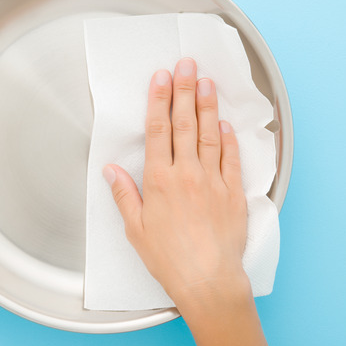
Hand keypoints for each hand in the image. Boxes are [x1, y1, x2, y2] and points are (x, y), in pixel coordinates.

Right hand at [104, 57, 247, 303]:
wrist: (208, 280)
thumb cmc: (169, 259)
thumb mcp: (136, 229)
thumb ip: (124, 195)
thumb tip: (111, 170)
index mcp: (160, 181)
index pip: (159, 130)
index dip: (159, 100)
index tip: (161, 78)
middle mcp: (187, 175)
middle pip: (185, 123)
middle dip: (184, 90)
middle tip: (186, 64)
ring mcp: (213, 181)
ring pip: (209, 134)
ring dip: (207, 105)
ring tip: (207, 81)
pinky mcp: (234, 193)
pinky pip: (231, 158)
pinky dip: (227, 138)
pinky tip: (224, 123)